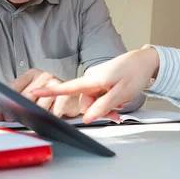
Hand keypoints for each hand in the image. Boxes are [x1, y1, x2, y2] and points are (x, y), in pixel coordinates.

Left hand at [0, 68, 79, 120]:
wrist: (75, 97)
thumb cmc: (51, 96)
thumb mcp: (32, 93)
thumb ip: (14, 101)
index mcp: (33, 74)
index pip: (14, 87)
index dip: (6, 103)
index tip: (2, 113)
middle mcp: (45, 77)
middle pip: (25, 98)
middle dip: (18, 112)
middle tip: (15, 119)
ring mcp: (56, 85)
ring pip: (39, 108)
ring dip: (35, 117)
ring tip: (36, 118)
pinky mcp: (66, 97)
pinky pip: (52, 114)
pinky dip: (49, 119)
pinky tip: (49, 117)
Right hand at [31, 47, 159, 123]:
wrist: (146, 60)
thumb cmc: (135, 73)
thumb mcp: (120, 92)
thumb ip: (103, 106)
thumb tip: (87, 118)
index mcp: (92, 79)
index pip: (67, 88)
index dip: (50, 92)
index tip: (32, 93)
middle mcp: (91, 78)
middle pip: (86, 102)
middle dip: (99, 111)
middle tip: (117, 115)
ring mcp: (97, 79)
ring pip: (95, 100)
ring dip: (107, 106)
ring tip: (122, 104)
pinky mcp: (103, 80)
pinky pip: (101, 95)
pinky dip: (110, 100)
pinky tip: (122, 98)